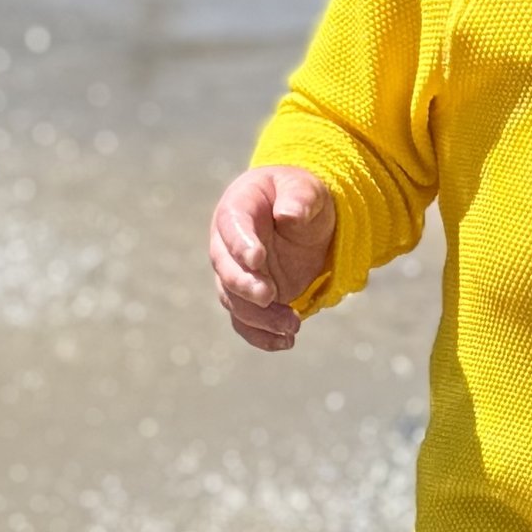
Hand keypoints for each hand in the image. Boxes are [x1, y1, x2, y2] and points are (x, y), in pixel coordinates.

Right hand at [208, 165, 335, 352]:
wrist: (301, 217)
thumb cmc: (298, 195)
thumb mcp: (305, 188)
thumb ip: (299, 198)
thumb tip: (289, 214)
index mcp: (238, 208)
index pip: (232, 227)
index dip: (241, 244)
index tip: (257, 259)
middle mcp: (228, 244)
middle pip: (226, 269)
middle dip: (245, 285)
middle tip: (268, 296)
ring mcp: (236, 273)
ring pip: (235, 301)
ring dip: (260, 317)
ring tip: (292, 325)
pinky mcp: (249, 297)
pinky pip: (246, 321)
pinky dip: (261, 336)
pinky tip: (285, 343)